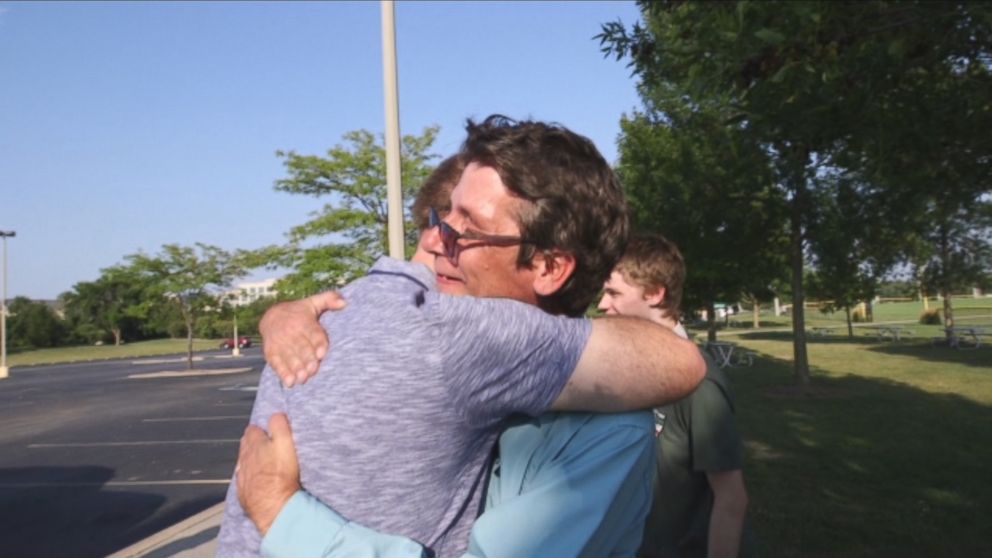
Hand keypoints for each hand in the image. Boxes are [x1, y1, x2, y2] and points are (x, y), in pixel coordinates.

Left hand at [236, 413, 301, 535]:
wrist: (274, 507)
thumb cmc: (281, 475)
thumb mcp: (285, 443)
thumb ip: (279, 425)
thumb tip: (276, 414)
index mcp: (254, 444)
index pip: (253, 429)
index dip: (261, 429)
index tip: (267, 431)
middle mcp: (244, 459)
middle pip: (245, 445)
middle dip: (253, 443)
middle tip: (265, 444)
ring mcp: (242, 476)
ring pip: (243, 462)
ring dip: (250, 460)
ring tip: (262, 462)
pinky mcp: (244, 492)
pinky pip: (244, 481)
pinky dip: (249, 478)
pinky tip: (257, 480)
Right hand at [259, 291, 345, 386]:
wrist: (271, 316)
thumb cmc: (299, 312)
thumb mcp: (313, 303)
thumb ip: (329, 299)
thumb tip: (345, 303)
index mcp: (304, 321)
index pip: (313, 333)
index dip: (318, 343)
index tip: (322, 353)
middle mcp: (292, 332)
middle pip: (301, 347)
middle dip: (307, 359)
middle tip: (313, 370)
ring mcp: (281, 343)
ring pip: (289, 357)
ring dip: (296, 368)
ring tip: (303, 378)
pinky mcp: (272, 352)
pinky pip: (276, 363)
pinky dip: (283, 373)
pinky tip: (290, 382)